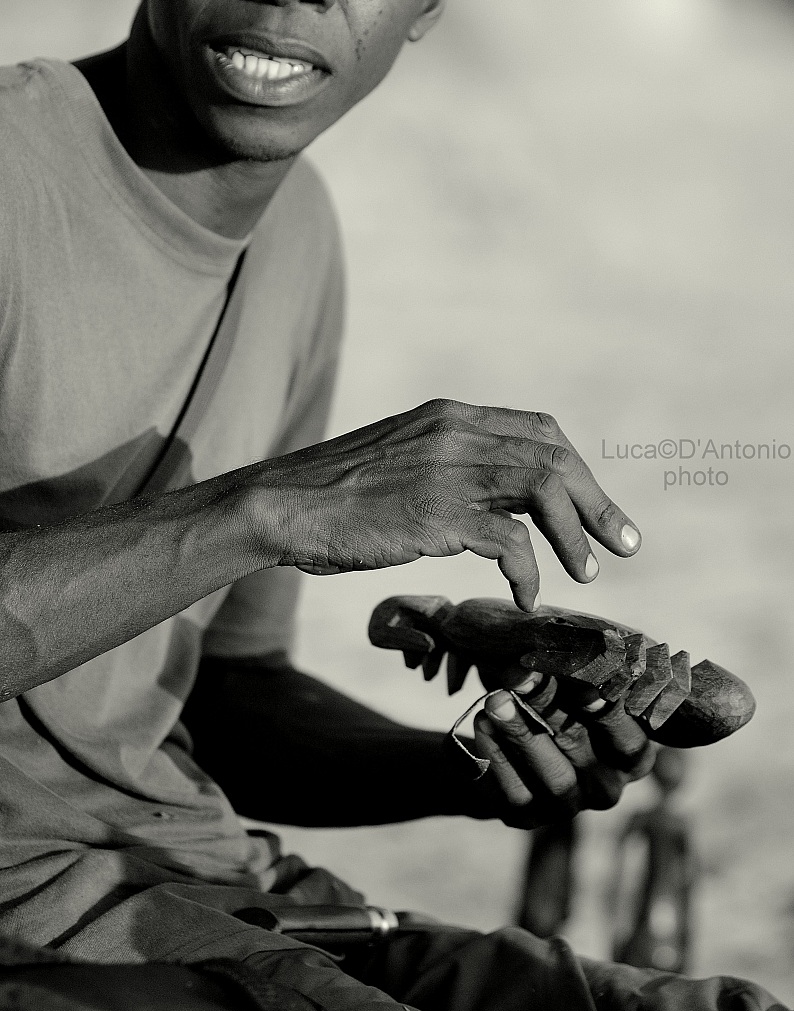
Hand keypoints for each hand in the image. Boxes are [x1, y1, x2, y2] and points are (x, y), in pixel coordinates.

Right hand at [257, 399, 640, 609]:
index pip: (538, 429)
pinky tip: (524, 595)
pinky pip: (510, 540)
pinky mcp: (436, 513)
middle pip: (554, 456)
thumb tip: (488, 498)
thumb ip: (445, 463)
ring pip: (544, 489)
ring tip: (588, 572)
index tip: (594, 506)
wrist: (281, 504)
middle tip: (624, 544)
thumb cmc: (334, 493)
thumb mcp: (399, 459)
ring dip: (575, 534)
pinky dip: (529, 569)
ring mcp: (447, 469)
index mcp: (450, 415)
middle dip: (597, 502)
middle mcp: (456, 432)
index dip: (577, 469)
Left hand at [468, 673, 656, 827]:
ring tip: (495, 700)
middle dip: (550, 707)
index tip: (586, 685)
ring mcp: (568, 807)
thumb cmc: (553, 702)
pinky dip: (497, 755)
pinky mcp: (528, 817)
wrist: (510, 740)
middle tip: (522, 675)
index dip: (609, 716)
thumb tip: (558, 648)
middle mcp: (606, 788)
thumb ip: (570, 674)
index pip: (630, 742)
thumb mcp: (566, 686)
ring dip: (522, 734)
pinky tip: (482, 723)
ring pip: (554, 778)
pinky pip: (515, 792)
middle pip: (584, 749)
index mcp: (631, 756)